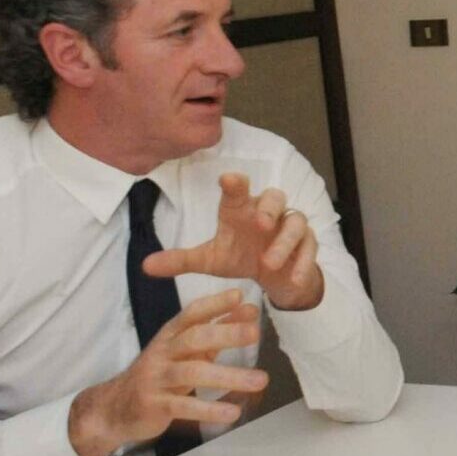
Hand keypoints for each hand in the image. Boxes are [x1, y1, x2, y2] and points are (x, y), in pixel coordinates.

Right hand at [68, 289, 266, 455]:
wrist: (115, 408)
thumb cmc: (160, 374)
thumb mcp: (185, 350)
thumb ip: (216, 331)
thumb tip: (248, 309)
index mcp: (171, 336)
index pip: (192, 314)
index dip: (214, 304)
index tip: (240, 296)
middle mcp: (163, 353)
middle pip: (194, 338)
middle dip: (225, 334)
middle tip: (256, 333)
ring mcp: (157, 379)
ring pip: (193, 373)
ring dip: (229, 376)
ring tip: (261, 380)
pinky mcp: (155, 405)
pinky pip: (184, 406)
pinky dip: (209, 409)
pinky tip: (233, 413)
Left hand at [143, 173, 323, 310]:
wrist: (275, 277)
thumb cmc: (241, 257)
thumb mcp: (211, 261)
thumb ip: (182, 261)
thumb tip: (145, 265)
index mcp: (241, 211)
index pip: (238, 192)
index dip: (235, 183)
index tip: (228, 178)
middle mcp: (268, 214)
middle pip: (276, 197)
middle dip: (269, 207)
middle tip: (260, 222)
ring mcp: (290, 228)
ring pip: (296, 222)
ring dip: (284, 241)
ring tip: (268, 262)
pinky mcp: (307, 246)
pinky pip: (310, 248)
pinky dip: (302, 262)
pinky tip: (292, 277)